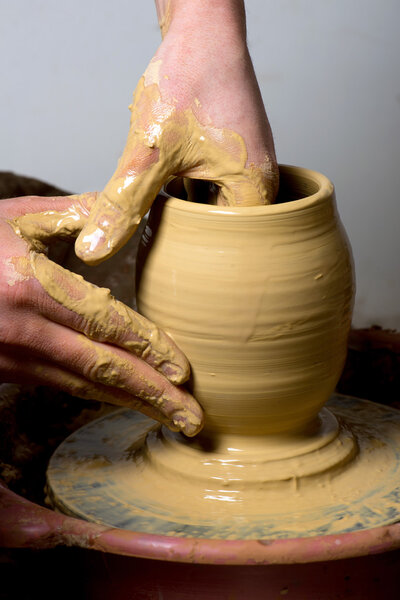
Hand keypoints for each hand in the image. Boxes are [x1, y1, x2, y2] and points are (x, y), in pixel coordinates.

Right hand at [0, 194, 202, 435]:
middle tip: (193, 418)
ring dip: (130, 403)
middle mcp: (22, 331)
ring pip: (83, 386)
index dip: (149, 349)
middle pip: (102, 369)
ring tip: (169, 416)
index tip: (183, 370)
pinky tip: (123, 399)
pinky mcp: (3, 370)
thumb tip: (122, 208)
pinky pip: (60, 385)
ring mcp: (10, 357)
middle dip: (152, 395)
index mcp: (30, 288)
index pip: (106, 323)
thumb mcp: (15, 217)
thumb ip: (73, 214)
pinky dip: (97, 394)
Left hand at [75, 0, 277, 264]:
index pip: (231, 252)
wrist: (201, 25)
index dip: (196, 257)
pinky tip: (167, 184)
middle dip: (190, 236)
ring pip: (215, 211)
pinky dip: (189, 192)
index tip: (167, 254)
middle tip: (161, 235)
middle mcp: (261, 182)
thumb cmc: (191, 77)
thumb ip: (124, 203)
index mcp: (256, 190)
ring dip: (188, 213)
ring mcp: (248, 166)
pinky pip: (212, 188)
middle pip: (224, 235)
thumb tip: (96, 248)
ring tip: (164, 211)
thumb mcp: (150, 150)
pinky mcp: (233, 153)